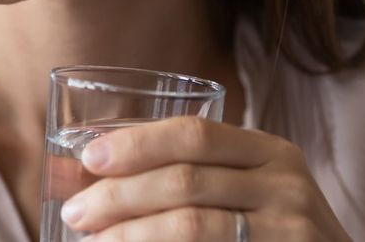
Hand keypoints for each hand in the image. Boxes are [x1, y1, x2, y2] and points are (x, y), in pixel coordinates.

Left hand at [59, 116, 350, 240]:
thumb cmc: (272, 231)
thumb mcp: (244, 190)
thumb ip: (180, 174)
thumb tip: (73, 169)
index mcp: (271, 152)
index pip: (195, 134)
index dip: (137, 143)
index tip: (89, 158)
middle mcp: (286, 186)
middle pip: (185, 181)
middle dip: (119, 196)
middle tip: (76, 213)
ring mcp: (290, 232)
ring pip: (191, 226)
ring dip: (129, 235)